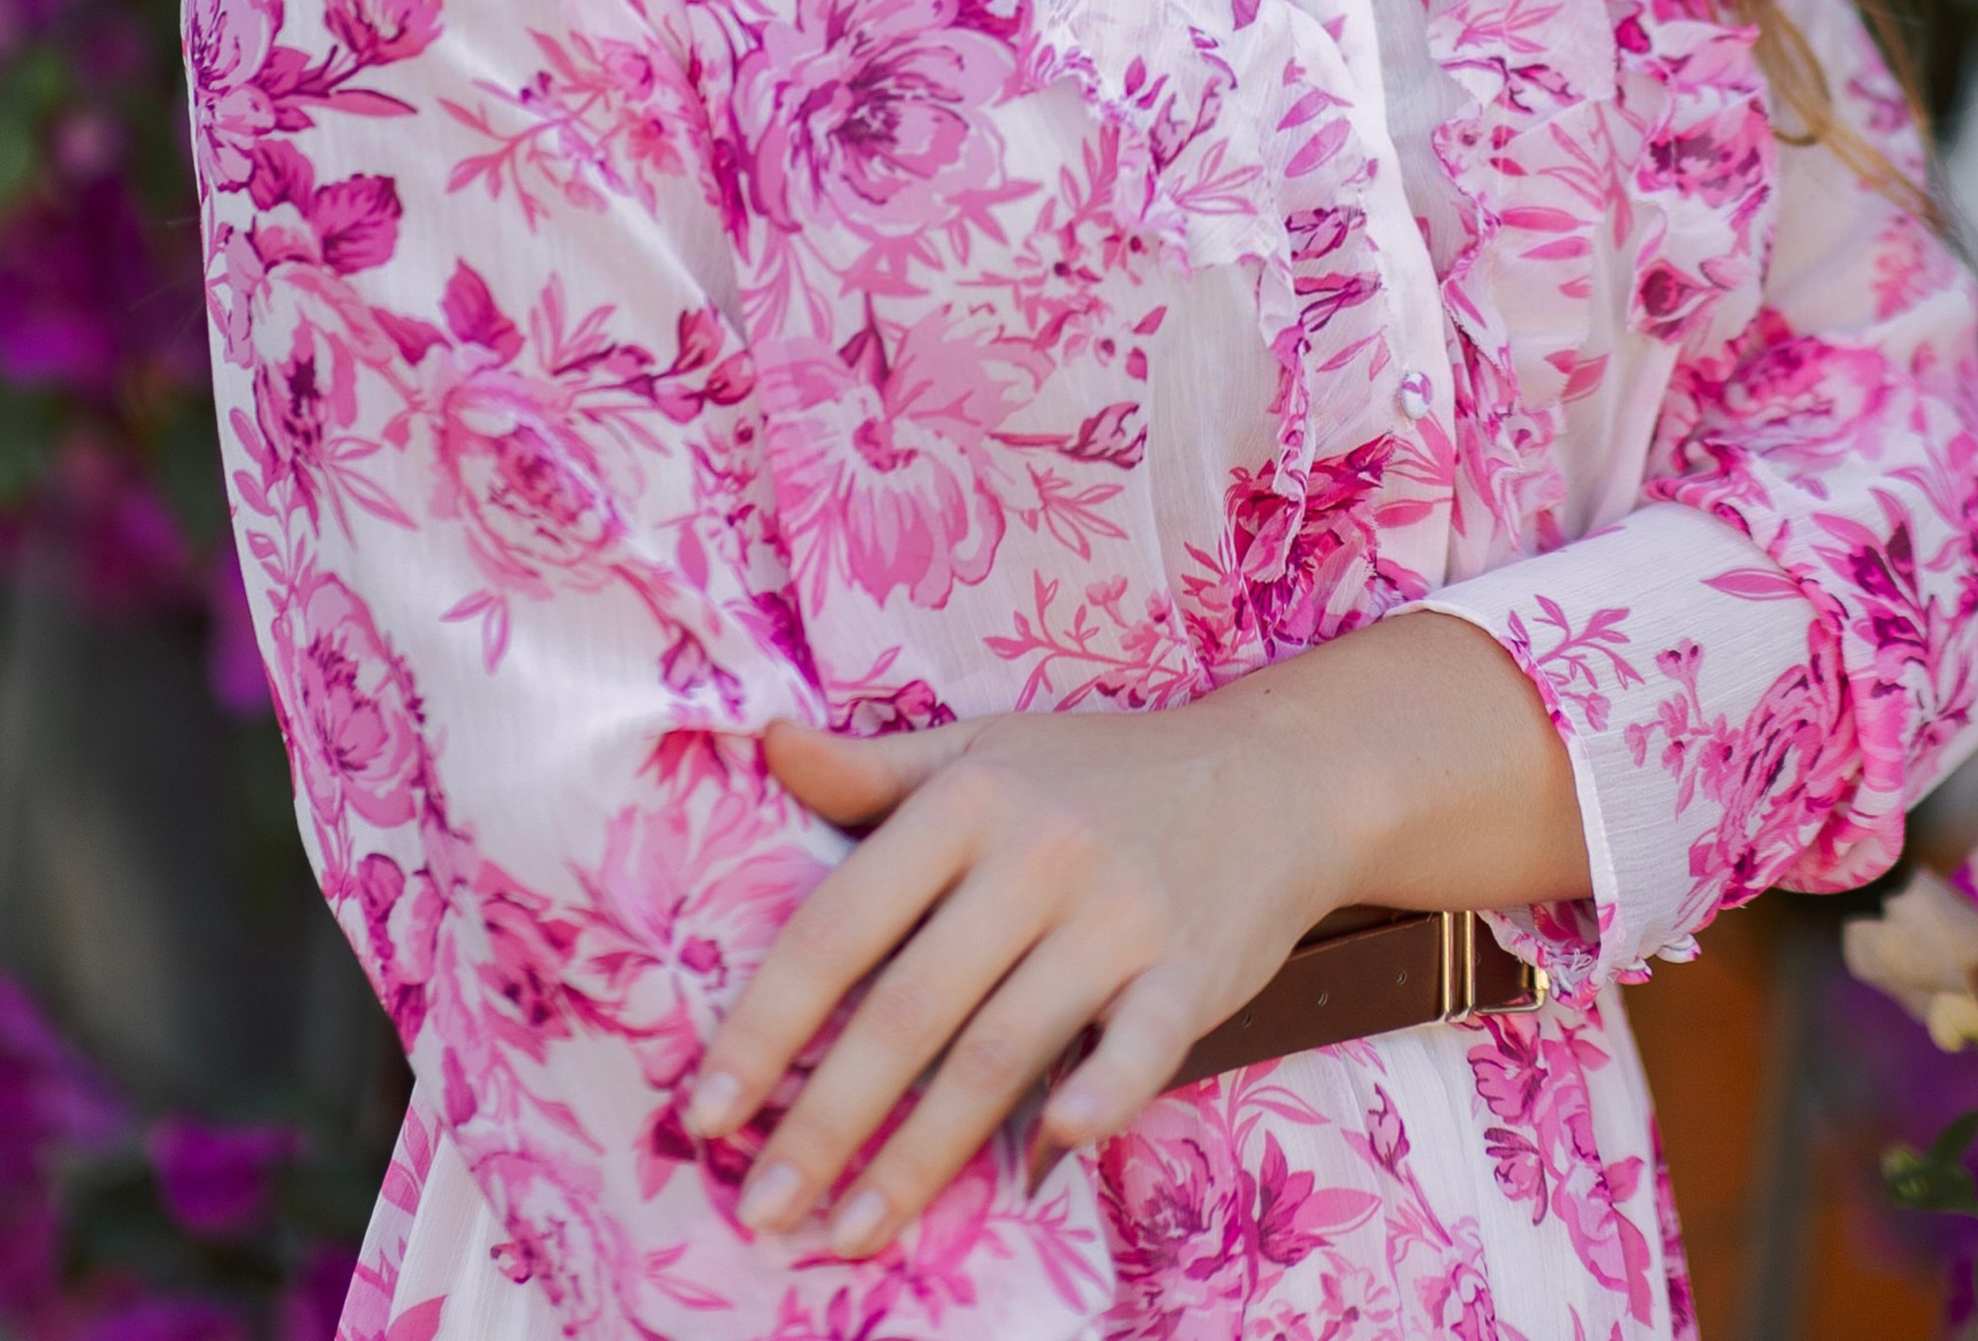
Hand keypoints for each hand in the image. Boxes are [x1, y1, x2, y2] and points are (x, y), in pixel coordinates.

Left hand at [680, 611, 1584, 1261]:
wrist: (1273, 773)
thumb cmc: (1101, 774)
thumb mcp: (984, 749)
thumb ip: (874, 771)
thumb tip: (765, 744)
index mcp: (968, 800)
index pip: (841, 924)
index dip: (766, 1022)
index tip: (704, 1109)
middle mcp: (1037, 855)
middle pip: (909, 1009)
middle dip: (824, 1120)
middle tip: (758, 1209)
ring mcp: (1119, 916)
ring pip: (1000, 1054)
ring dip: (919, 1157)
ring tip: (848, 1232)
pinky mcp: (1194, 969)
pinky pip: (1135, 1054)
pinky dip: (1088, 1110)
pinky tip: (1033, 1176)